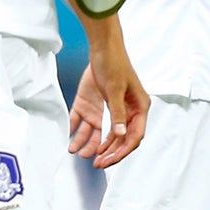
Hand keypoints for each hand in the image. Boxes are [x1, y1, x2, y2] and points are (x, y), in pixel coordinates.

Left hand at [68, 38, 147, 167]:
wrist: (101, 46)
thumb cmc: (114, 63)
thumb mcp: (115, 88)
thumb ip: (118, 113)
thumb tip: (121, 135)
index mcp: (137, 108)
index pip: (133, 137)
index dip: (122, 151)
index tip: (109, 160)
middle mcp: (124, 111)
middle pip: (118, 139)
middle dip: (107, 153)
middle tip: (96, 164)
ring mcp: (108, 109)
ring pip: (102, 134)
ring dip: (92, 145)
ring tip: (82, 154)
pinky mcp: (93, 104)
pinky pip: (85, 123)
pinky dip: (79, 132)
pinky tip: (72, 141)